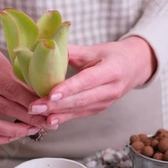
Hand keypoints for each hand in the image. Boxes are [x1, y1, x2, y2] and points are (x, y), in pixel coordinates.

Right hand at [0, 27, 53, 143]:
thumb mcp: (3, 61)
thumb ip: (18, 80)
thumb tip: (42, 99)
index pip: (8, 89)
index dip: (28, 101)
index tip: (46, 108)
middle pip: (2, 107)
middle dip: (27, 118)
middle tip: (46, 123)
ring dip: (15, 131)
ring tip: (33, 130)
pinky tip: (15, 136)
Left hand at [28, 36, 156, 125]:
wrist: (134, 67)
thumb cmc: (112, 55)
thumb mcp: (95, 49)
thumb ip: (73, 51)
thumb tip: (46, 48)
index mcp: (112, 70)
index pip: (87, 81)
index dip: (69, 88)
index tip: (50, 94)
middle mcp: (111, 89)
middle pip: (81, 99)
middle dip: (55, 105)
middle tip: (34, 106)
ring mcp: (106, 102)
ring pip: (79, 109)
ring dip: (56, 113)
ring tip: (36, 113)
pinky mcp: (99, 109)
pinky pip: (79, 115)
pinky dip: (63, 117)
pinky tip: (48, 120)